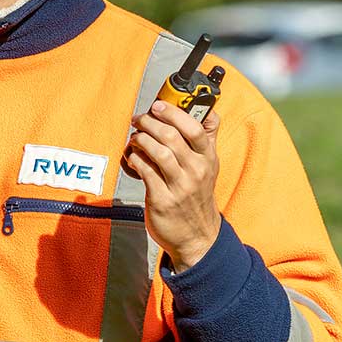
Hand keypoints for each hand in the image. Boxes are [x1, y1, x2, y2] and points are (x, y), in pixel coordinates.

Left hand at [122, 101, 221, 267]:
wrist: (198, 236)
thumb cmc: (198, 195)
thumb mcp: (209, 166)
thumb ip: (206, 138)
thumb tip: (207, 109)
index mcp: (208, 159)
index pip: (196, 128)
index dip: (174, 113)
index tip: (158, 105)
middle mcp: (196, 171)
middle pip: (171, 136)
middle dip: (149, 122)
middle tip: (138, 119)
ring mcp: (180, 186)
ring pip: (157, 152)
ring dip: (140, 140)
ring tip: (134, 138)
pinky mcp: (162, 200)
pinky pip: (145, 171)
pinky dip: (134, 159)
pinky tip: (131, 157)